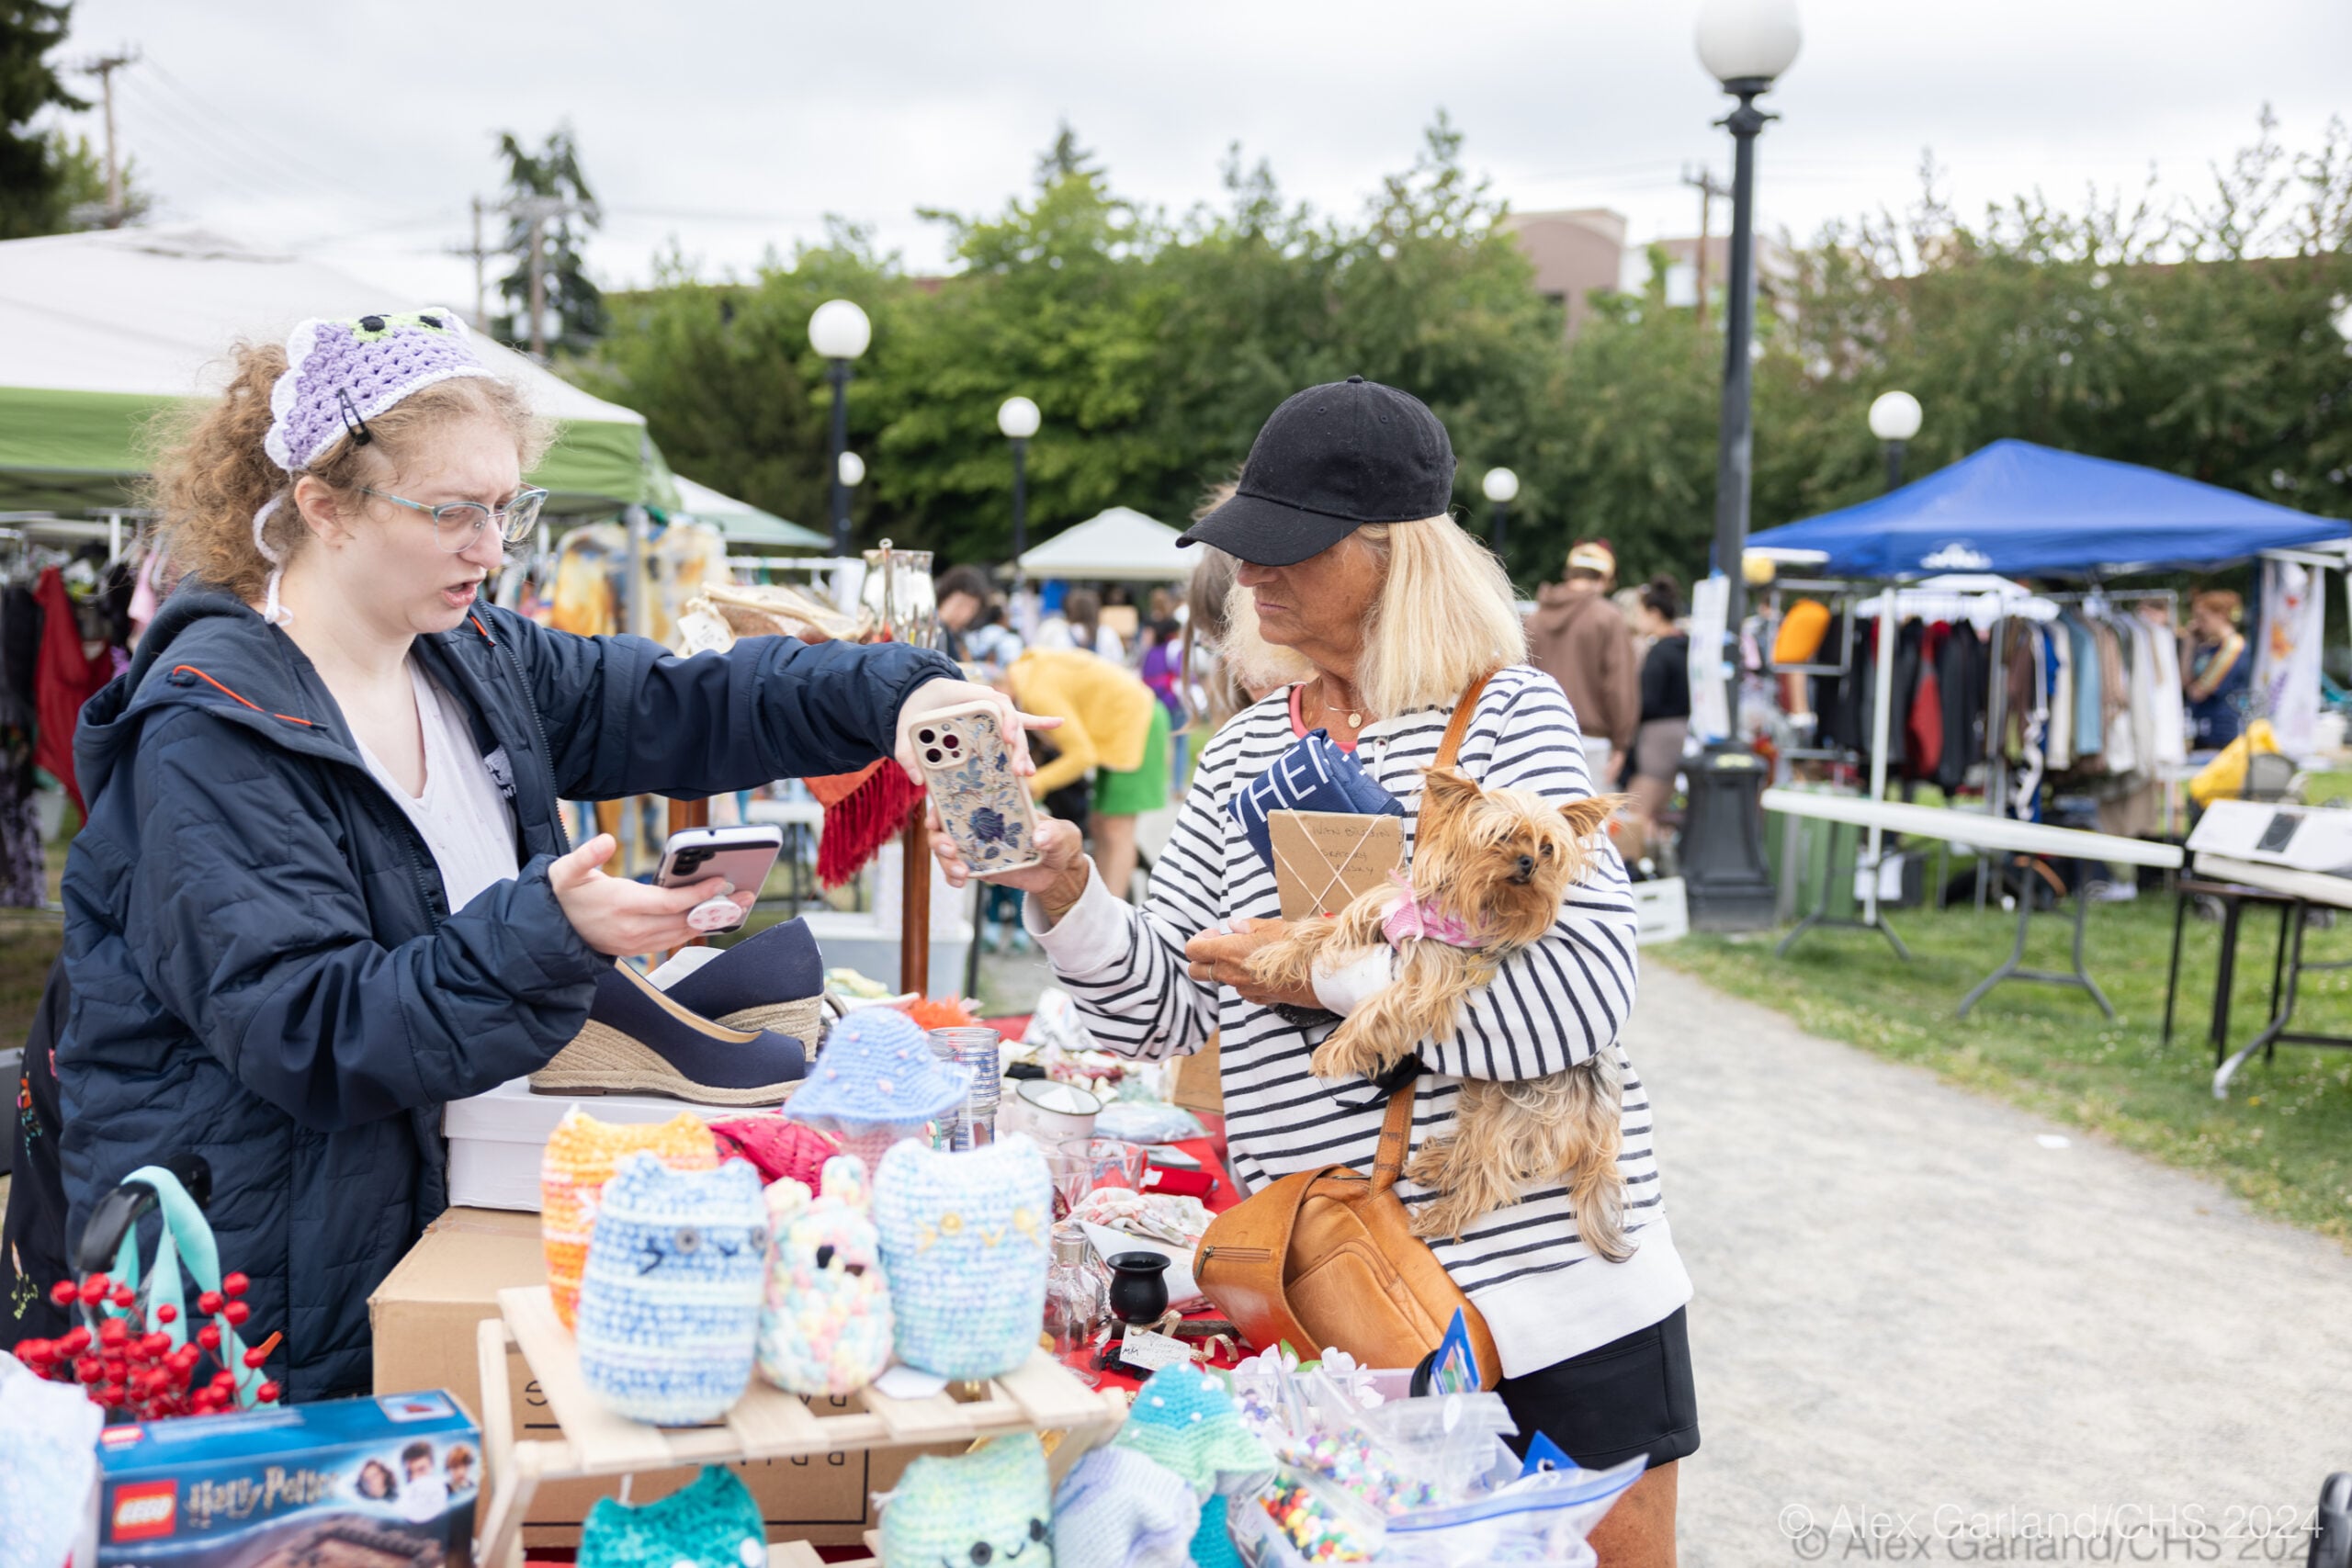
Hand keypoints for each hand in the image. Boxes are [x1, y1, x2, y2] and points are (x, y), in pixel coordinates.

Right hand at [547, 834, 750, 956]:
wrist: (548, 929)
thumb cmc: (563, 893)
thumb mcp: (565, 870)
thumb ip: (585, 855)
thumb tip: (605, 841)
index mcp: (623, 905)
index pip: (671, 902)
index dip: (699, 893)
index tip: (722, 881)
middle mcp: (633, 928)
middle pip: (685, 920)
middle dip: (718, 908)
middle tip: (747, 894)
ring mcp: (635, 943)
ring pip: (682, 934)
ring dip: (711, 921)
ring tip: (737, 906)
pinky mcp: (635, 950)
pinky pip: (672, 942)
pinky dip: (693, 930)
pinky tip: (710, 918)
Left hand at [895, 679, 1059, 783]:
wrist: (918, 691)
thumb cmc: (915, 706)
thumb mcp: (905, 726)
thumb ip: (906, 751)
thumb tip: (917, 779)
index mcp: (969, 697)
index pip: (997, 705)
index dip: (1006, 721)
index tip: (1008, 739)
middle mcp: (986, 703)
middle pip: (1011, 723)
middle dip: (1018, 748)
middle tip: (1020, 772)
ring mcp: (992, 713)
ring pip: (1015, 730)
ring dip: (1023, 751)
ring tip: (1027, 773)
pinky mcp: (993, 722)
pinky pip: (1020, 721)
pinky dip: (1039, 721)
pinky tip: (1060, 722)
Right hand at [928, 806, 1090, 909]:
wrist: (1059, 872)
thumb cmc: (1060, 841)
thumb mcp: (1063, 834)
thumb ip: (1054, 833)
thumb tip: (1039, 838)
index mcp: (996, 803)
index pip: (963, 796)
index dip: (942, 802)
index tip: (938, 814)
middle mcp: (980, 822)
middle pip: (944, 824)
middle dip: (938, 836)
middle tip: (951, 848)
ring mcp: (976, 845)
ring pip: (945, 849)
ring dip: (945, 860)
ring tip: (961, 871)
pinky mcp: (978, 866)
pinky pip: (956, 871)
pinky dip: (952, 876)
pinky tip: (961, 881)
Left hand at [1185, 918, 1320, 1009]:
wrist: (1320, 976)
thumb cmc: (1297, 947)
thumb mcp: (1272, 926)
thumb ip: (1247, 926)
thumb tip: (1234, 925)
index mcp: (1228, 951)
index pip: (1192, 950)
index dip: (1200, 940)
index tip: (1215, 934)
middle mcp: (1230, 973)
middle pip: (1196, 971)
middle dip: (1203, 959)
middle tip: (1222, 945)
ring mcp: (1243, 989)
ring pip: (1222, 980)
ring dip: (1228, 968)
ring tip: (1251, 955)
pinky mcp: (1258, 999)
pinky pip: (1242, 989)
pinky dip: (1246, 979)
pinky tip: (1264, 970)